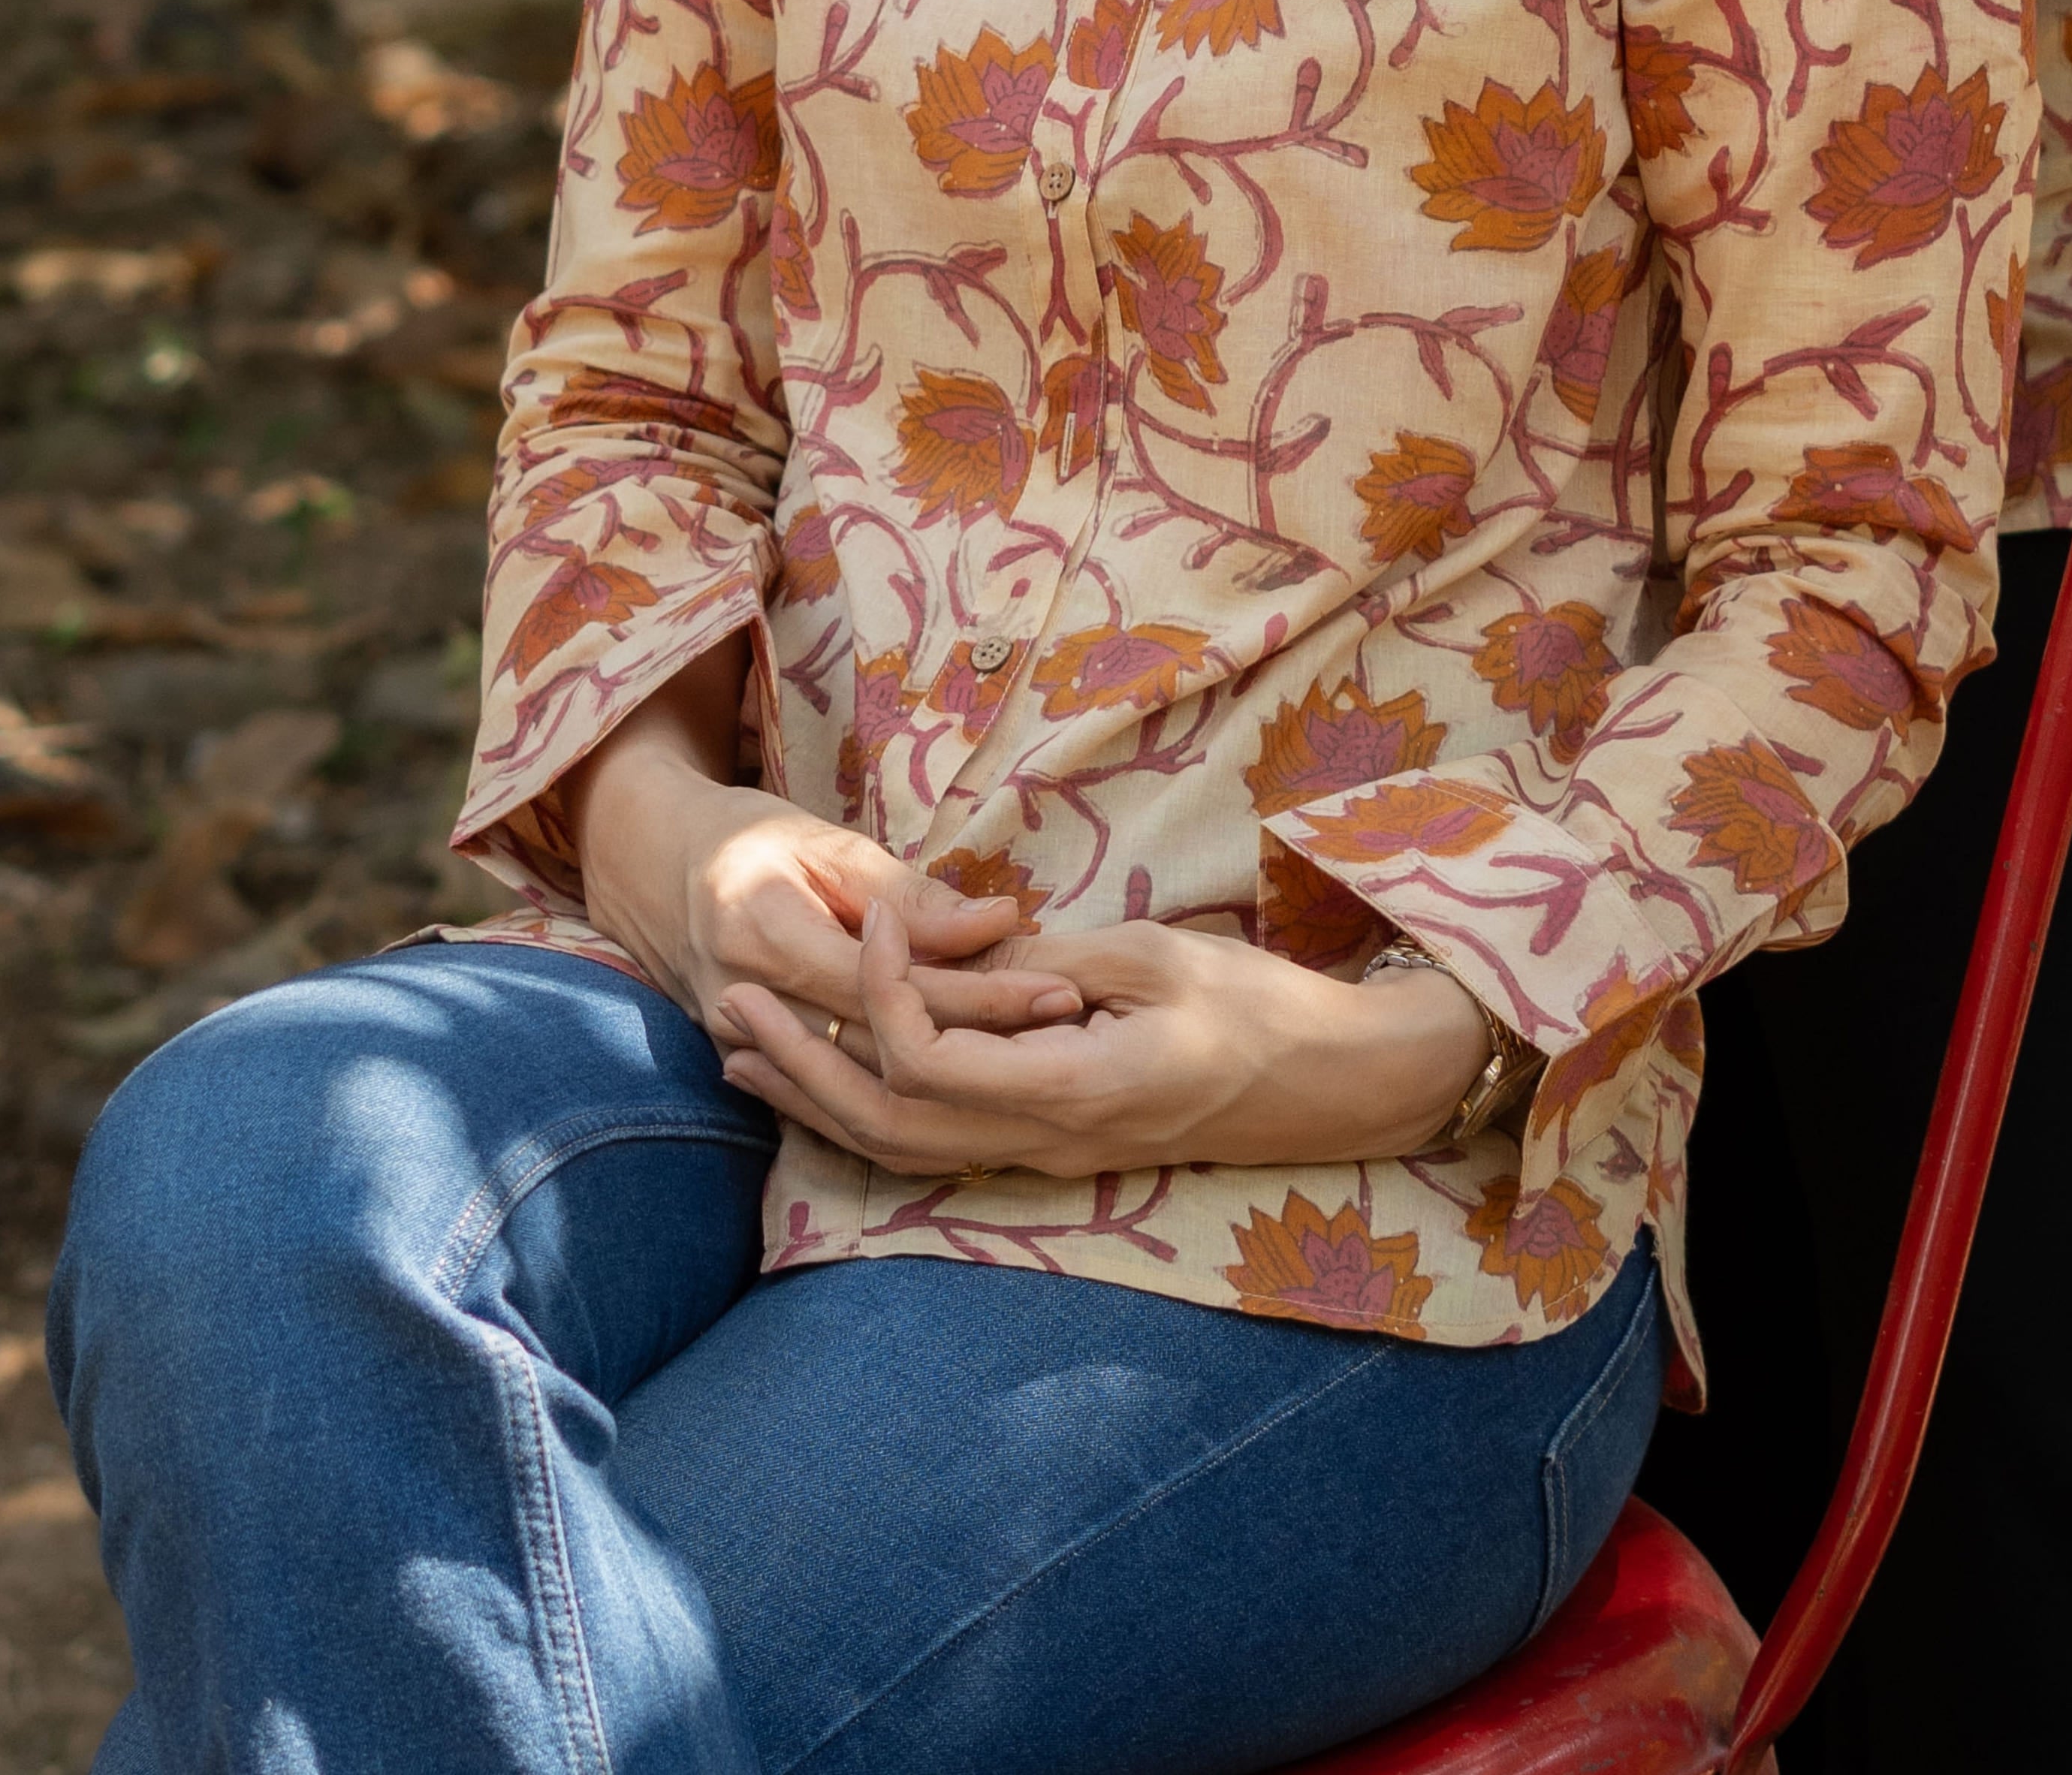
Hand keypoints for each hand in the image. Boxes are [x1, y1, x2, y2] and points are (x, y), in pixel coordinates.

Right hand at [565, 674, 1082, 1048]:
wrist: (648, 865)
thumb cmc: (745, 834)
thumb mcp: (824, 841)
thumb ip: (905, 893)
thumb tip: (996, 923)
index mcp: (766, 930)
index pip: (888, 983)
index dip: (974, 993)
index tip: (1055, 988)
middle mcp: (745, 999)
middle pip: (882, 1043)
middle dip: (981, 1043)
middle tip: (1069, 1029)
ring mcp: (736, 1043)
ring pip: (861, 1081)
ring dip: (950, 1077)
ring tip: (1042, 1062)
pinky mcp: (742, 1062)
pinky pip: (832, 1092)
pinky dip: (901, 1089)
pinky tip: (971, 1090)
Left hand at [713, 910, 1489, 1181]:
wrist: (1338, 1087)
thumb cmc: (1263, 1012)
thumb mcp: (1159, 962)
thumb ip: (1055, 963)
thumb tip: (971, 952)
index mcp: (1070, 1088)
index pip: (923, 1060)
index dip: (878, 988)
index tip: (874, 911)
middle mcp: (1045, 1141)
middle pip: (886, 1127)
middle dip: (801, 1068)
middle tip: (734, 1005)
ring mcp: (1050, 1158)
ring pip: (902, 1151)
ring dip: (818, 1099)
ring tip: (750, 1052)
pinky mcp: (1059, 1151)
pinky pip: (940, 1146)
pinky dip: (871, 1111)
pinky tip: (838, 1081)